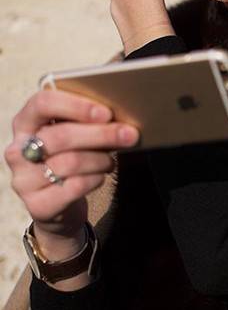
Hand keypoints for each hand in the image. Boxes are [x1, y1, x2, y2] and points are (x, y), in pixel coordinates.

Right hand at [4, 88, 139, 242]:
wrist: (58, 206)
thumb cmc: (68, 160)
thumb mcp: (71, 138)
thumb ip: (83, 123)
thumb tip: (118, 119)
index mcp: (24, 123)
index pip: (43, 104)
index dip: (76, 106)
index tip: (106, 113)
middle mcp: (17, 150)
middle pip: (61, 136)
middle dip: (101, 134)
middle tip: (129, 135)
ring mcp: (23, 180)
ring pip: (70, 162)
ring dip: (100, 160)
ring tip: (111, 161)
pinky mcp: (37, 205)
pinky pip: (75, 187)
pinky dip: (95, 179)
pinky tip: (100, 176)